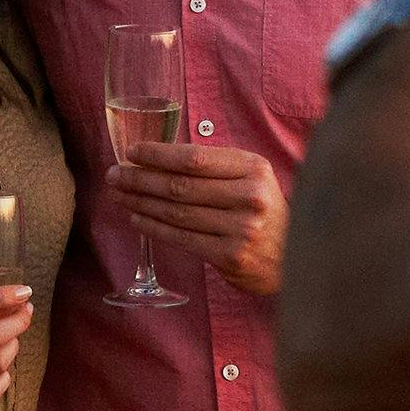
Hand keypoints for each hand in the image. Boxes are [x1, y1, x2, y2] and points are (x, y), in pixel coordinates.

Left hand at [114, 142, 288, 295]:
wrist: (295, 257)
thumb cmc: (263, 212)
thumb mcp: (251, 179)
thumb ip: (216, 167)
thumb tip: (158, 157)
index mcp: (253, 168)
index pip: (195, 158)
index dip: (158, 155)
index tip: (132, 153)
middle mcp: (249, 197)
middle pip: (180, 185)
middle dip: (140, 179)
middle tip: (114, 175)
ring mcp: (240, 228)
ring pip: (177, 212)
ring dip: (141, 202)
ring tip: (119, 195)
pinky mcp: (230, 255)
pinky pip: (181, 238)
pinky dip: (154, 228)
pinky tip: (137, 219)